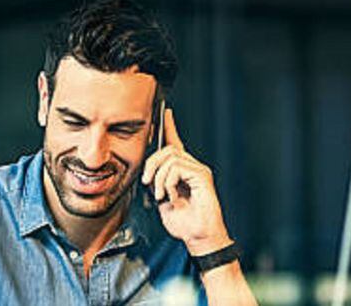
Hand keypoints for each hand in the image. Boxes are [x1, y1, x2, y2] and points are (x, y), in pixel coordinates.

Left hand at [141, 109, 233, 255]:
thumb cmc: (184, 222)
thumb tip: (147, 172)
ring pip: (170, 157)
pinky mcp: (202, 176)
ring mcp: (199, 170)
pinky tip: (173, 195)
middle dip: (151, 164)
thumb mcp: (161, 199)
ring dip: (159, 178)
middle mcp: (192, 167)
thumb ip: (156, 182)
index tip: (165, 113)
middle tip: (149, 183)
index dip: (169, 127)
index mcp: (182, 171)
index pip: (176, 143)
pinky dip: (169, 182)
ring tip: (162, 195)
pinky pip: (177, 168)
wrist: (198, 237)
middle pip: (167, 149)